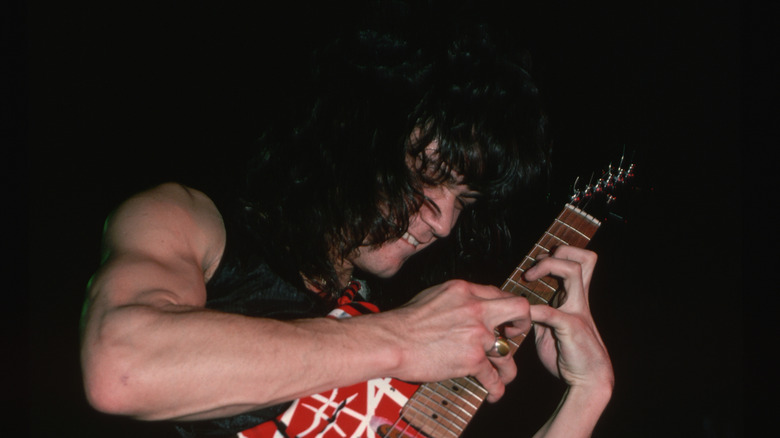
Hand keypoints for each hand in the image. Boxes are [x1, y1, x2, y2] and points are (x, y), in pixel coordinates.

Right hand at [386, 279, 531, 401]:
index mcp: (465, 291)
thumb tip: (464, 307)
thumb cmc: (404, 321)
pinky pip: (494, 376)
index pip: (497, 293)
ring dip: (509, 367)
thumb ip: (455, 300)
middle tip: (514, 334)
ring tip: (505, 374)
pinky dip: (496, 388)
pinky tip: (494, 392)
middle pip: (520, 309)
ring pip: (508, 351)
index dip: (503, 308)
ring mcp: (477, 334)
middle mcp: (476, 309)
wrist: (392, 341)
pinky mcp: (472, 359)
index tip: (502, 319)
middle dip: (523, 323)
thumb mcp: (433, 296)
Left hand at [523, 246, 613, 391]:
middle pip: (583, 258)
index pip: (579, 262)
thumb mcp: (549, 328)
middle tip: (535, 268)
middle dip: (559, 252)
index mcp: (574, 298)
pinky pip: (550, 311)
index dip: (556, 256)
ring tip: (529, 277)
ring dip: (549, 267)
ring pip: (574, 271)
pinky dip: (532, 310)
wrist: (588, 380)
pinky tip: (523, 317)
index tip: (533, 269)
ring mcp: (577, 311)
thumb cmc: (568, 354)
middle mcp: (579, 299)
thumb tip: (521, 304)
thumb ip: (540, 313)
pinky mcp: (571, 327)